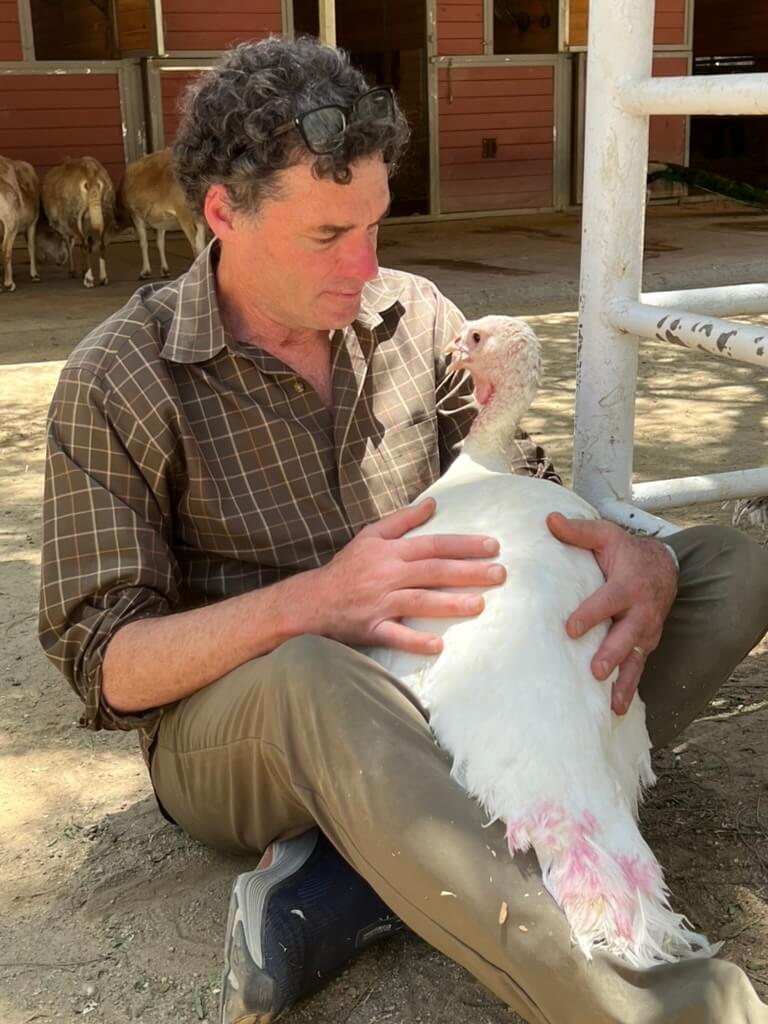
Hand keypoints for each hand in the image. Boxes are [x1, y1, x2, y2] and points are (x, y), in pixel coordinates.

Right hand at [308, 498, 505, 653]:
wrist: (311, 601)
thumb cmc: (346, 568)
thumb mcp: (370, 536)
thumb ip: (403, 520)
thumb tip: (432, 503)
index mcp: (390, 552)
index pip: (433, 545)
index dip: (463, 545)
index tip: (492, 547)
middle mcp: (387, 575)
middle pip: (433, 571)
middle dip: (468, 572)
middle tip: (499, 574)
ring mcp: (379, 603)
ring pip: (419, 601)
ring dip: (450, 603)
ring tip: (479, 605)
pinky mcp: (370, 628)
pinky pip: (394, 635)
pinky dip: (415, 641)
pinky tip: (438, 645)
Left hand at [546, 512, 677, 714]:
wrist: (663, 566)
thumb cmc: (626, 551)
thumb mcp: (605, 536)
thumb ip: (578, 531)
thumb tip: (549, 521)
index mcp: (627, 585)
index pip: (608, 601)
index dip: (591, 614)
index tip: (571, 629)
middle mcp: (641, 611)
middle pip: (627, 635)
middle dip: (613, 654)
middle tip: (596, 671)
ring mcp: (646, 631)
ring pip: (636, 658)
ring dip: (625, 681)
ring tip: (613, 704)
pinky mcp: (646, 644)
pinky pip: (639, 668)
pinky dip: (630, 689)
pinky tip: (617, 709)